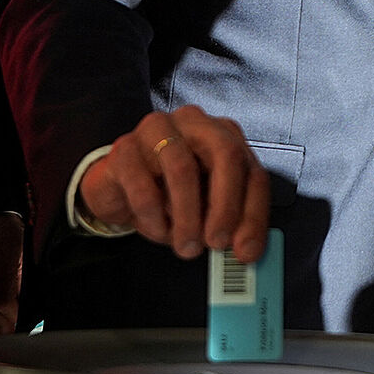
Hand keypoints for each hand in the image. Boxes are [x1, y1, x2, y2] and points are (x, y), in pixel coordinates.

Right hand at [80, 105, 270, 263]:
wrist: (120, 189)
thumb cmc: (170, 194)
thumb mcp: (206, 209)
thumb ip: (230, 223)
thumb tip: (245, 249)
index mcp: (224, 135)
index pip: (252, 171)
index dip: (253, 214)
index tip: (245, 250)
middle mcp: (195, 123)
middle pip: (225, 154)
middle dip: (225, 205)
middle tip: (216, 243)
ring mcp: (158, 129)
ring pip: (182, 168)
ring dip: (187, 217)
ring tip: (186, 245)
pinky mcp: (125, 148)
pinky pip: (143, 185)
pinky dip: (153, 216)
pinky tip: (157, 228)